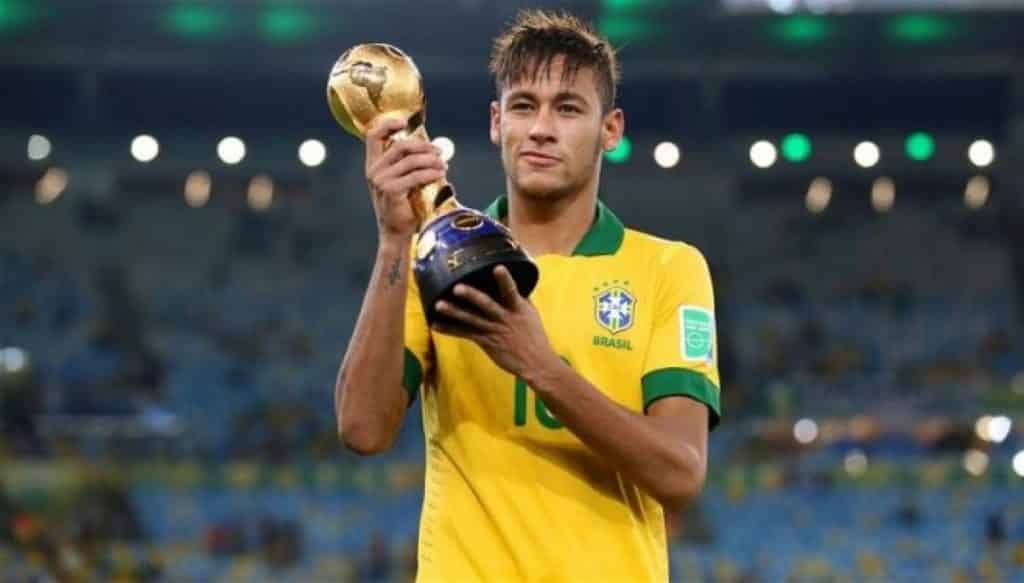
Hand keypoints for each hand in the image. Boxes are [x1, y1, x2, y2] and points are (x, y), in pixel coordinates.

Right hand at [365, 117, 446, 239]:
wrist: (397, 233)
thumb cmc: (403, 207)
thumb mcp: (403, 181)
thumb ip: (409, 164)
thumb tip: (433, 148)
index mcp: (374, 165)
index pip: (373, 136)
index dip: (388, 124)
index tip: (404, 122)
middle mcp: (374, 170)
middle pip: (400, 146)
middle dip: (423, 146)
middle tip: (439, 151)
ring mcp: (381, 180)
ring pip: (411, 160)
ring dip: (431, 160)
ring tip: (444, 165)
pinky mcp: (391, 190)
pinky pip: (415, 175)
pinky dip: (431, 173)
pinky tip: (441, 174)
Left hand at [432, 265, 558, 378]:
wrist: (535, 362)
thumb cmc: (534, 335)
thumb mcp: (530, 313)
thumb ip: (519, 298)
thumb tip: (511, 283)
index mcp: (517, 308)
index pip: (511, 291)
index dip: (505, 280)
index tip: (498, 267)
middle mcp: (504, 318)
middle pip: (486, 305)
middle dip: (472, 296)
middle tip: (457, 288)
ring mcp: (493, 330)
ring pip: (471, 319)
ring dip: (454, 312)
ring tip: (439, 305)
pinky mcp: (485, 341)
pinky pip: (465, 334)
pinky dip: (449, 330)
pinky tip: (435, 325)